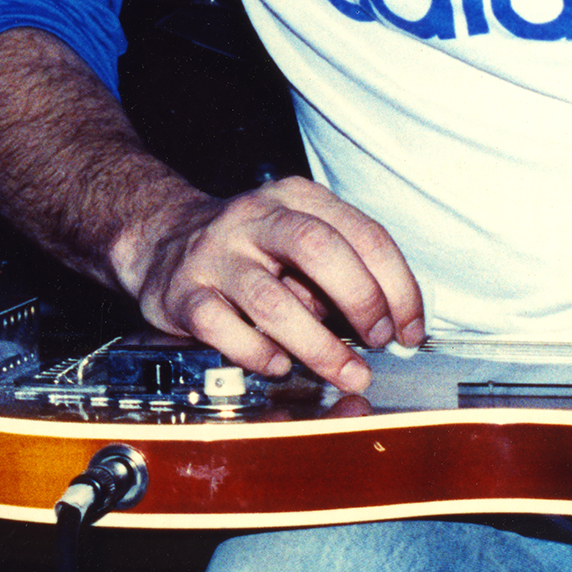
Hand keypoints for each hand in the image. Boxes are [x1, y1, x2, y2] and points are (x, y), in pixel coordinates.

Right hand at [116, 176, 423, 390]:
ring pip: (272, 301)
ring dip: (319, 347)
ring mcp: (216, 255)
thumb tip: (393, 324)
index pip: (362, 233)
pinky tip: (279, 365)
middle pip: (318, 249)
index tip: (410, 329)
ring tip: (348, 373)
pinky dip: (259, 354)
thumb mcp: (297, 238)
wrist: (161, 242)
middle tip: (380, 342)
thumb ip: (341, 270)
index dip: (397, 286)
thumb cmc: (249, 250)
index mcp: (295, 199)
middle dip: (361, 301)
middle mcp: (255, 219)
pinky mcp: (184, 293)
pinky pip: (224, 330)